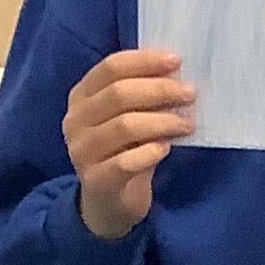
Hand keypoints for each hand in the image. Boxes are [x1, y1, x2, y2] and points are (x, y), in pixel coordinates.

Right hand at [64, 47, 194, 240]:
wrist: (108, 203)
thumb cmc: (123, 151)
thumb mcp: (127, 117)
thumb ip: (143, 95)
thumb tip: (177, 72)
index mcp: (81, 96)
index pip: (110, 68)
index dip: (145, 61)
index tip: (176, 61)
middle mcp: (75, 121)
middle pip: (118, 94)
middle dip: (159, 90)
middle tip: (190, 94)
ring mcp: (82, 151)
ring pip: (124, 126)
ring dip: (162, 121)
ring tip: (187, 124)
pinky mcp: (95, 180)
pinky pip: (125, 162)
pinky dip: (150, 152)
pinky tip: (165, 149)